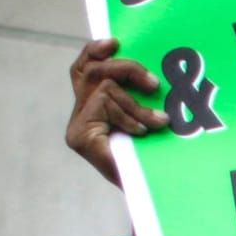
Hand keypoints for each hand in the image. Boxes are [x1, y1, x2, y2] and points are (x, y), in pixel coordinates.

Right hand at [65, 38, 164, 187]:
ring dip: (137, 103)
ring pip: (105, 86)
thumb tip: (146, 70)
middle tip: (154, 85)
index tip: (115, 41)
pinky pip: (105, 102)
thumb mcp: (142, 120)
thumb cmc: (149, 159)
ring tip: (158, 121)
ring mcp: (76, 127)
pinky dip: (129, 114)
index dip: (95, 50)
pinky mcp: (79, 136)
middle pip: (94, 69)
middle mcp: (78, 116)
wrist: (147, 195)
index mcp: (88, 108)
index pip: (83, 68)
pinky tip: (142, 131)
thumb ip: (135, 96)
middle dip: (128, 69)